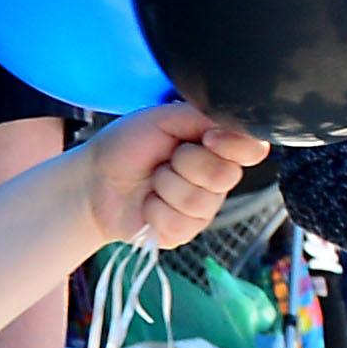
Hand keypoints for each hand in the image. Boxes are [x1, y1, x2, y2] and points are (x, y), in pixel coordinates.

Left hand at [81, 99, 265, 250]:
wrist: (93, 179)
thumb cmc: (126, 145)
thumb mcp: (162, 118)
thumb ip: (201, 116)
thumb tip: (235, 123)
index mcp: (217, 147)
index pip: (252, 149)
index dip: (232, 145)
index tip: (205, 137)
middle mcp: (216, 178)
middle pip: (225, 176)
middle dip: (185, 163)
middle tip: (165, 158)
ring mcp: (202, 208)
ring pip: (200, 201)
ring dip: (166, 186)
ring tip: (152, 179)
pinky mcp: (184, 231)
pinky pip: (181, 223)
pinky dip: (155, 210)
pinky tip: (147, 203)